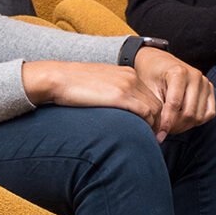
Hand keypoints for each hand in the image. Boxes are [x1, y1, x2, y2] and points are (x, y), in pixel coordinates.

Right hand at [21, 61, 162, 135]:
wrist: (58, 78)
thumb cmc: (72, 85)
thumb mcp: (97, 84)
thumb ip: (111, 92)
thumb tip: (115, 109)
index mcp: (127, 73)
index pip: (150, 95)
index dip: (152, 113)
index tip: (147, 128)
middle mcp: (131, 78)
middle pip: (156, 102)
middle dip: (157, 122)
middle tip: (153, 138)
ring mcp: (127, 86)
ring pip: (154, 109)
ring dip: (154, 126)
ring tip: (149, 141)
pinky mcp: (121, 97)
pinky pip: (145, 113)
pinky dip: (148, 126)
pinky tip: (143, 137)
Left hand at [130, 47, 215, 138]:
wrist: (158, 61)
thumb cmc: (150, 75)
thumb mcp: (147, 89)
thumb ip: (156, 108)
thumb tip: (161, 130)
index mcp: (179, 72)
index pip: (174, 105)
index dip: (166, 123)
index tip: (159, 136)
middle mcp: (195, 76)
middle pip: (189, 113)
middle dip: (175, 126)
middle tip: (162, 132)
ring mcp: (205, 82)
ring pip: (199, 115)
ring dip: (185, 125)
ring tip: (171, 125)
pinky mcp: (210, 88)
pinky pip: (209, 113)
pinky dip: (197, 120)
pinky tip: (183, 119)